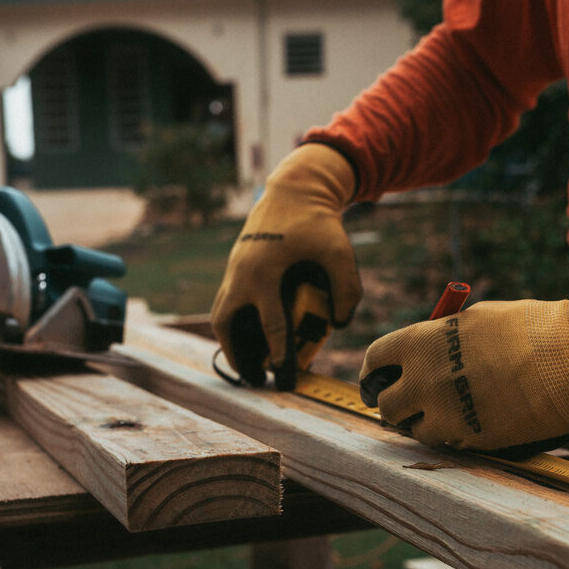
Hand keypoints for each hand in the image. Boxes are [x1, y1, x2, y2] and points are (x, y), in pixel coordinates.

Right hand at [211, 144, 361, 388]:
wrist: (295, 190)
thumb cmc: (318, 221)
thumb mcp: (340, 252)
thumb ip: (347, 289)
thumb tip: (340, 325)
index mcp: (265, 271)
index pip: (270, 323)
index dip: (278, 353)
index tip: (282, 376)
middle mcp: (242, 273)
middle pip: (226, 324)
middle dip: (238, 355)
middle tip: (255, 379)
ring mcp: (235, 269)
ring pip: (221, 314)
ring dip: (230, 342)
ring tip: (249, 366)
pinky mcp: (237, 266)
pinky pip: (228, 302)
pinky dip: (235, 323)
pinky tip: (252, 337)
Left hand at [359, 276, 568, 450]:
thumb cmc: (531, 329)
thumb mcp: (474, 321)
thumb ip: (440, 340)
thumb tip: (424, 354)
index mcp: (422, 343)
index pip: (376, 360)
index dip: (377, 370)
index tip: (380, 377)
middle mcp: (425, 381)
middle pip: (387, 405)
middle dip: (395, 404)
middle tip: (408, 405)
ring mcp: (448, 415)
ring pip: (415, 431)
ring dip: (423, 425)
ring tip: (442, 416)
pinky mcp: (473, 440)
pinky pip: (447, 444)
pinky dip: (453, 437)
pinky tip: (471, 423)